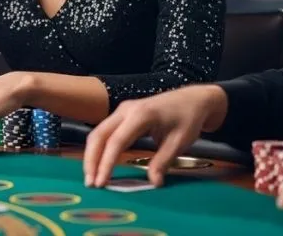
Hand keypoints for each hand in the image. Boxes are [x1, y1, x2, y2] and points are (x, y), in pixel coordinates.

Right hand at [83, 85, 227, 186]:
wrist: (193, 99)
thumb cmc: (188, 118)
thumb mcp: (179, 142)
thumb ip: (163, 161)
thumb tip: (153, 183)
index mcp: (140, 115)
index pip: (116, 141)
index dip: (106, 163)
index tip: (101, 183)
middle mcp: (126, 110)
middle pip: (99, 135)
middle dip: (91, 160)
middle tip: (90, 184)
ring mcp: (123, 110)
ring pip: (98, 133)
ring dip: (92, 155)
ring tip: (91, 178)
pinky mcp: (123, 114)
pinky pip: (105, 131)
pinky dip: (99, 149)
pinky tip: (99, 164)